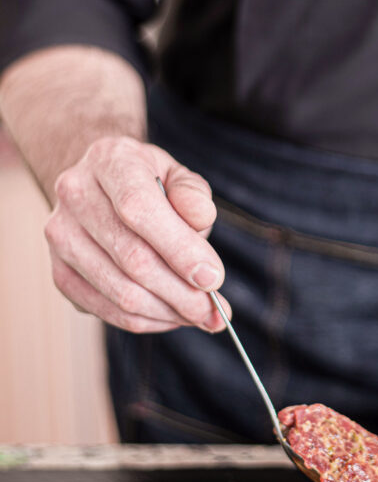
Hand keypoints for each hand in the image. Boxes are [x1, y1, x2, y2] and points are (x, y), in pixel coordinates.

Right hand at [45, 136, 230, 333]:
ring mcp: (61, 236)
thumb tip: (200, 220)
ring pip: (119, 291)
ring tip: (198, 315)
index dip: (179, 248)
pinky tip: (170, 316)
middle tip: (214, 311)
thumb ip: (194, 195)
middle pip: (132, 258)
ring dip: (167, 312)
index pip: (139, 209)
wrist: (102, 187)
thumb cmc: (149, 182)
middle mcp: (75, 194)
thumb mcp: (177, 175)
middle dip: (181, 292)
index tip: (214, 278)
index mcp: (109, 160)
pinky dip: (144, 321)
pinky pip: (105, 310)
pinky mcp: (60, 272)